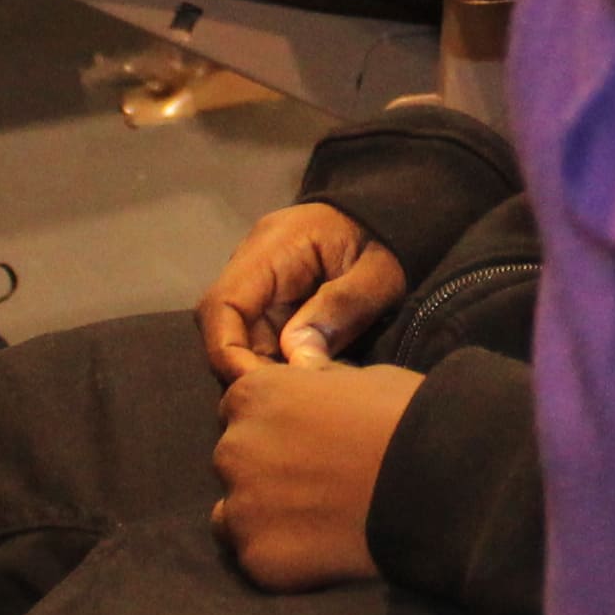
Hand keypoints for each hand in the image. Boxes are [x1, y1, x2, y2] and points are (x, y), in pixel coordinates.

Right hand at [195, 198, 412, 380]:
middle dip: (250, 369)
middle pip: (226, 328)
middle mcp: (253, 264)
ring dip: (266, 368)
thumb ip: (339, 310)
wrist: (393, 215)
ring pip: (242, 338)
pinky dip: (279, 362)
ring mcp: (261, 282)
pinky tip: (307, 377)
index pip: (222, 305)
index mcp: (272, 248)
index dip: (228, 353)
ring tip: (305, 391)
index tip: (260, 389)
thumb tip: (297, 360)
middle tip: (292, 400)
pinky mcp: (274, 299)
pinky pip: (263, 337)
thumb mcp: (379, 274)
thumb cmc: (387, 239)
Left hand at [212, 356, 425, 590]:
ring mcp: (242, 507)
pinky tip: (323, 551)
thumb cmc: (407, 417)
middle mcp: (234, 448)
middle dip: (266, 469)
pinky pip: (255, 557)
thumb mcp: (360, 378)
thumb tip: (308, 383)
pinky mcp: (257, 557)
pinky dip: (282, 556)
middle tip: (317, 483)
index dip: (275, 426)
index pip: (239, 410)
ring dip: (265, 515)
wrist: (438, 482)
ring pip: (234, 514)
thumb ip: (316, 386)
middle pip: (235, 461)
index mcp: (253, 395)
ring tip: (318, 522)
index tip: (307, 441)